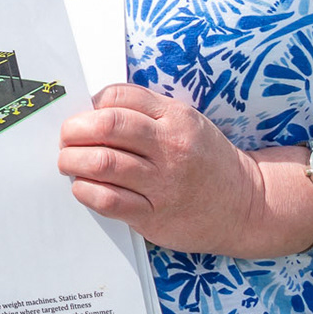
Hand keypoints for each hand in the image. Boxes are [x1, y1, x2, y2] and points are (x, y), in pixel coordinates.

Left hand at [57, 83, 308, 256]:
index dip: (91, 105)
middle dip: (74, 130)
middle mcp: (171, 147)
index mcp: (176, 117)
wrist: (246, 205)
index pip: (118, 97)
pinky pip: (108, 200)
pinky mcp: (155, 216)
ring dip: (73, 160)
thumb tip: (91, 110)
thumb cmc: (204, 160)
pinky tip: (83, 187)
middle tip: (66, 138)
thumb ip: (144, 112)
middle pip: (106, 126)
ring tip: (68, 162)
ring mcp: (164, 183)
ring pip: (103, 163)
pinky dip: (85, 191)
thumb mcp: (185, 122)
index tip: (82, 115)